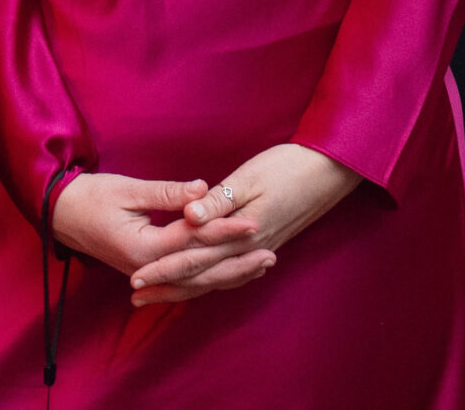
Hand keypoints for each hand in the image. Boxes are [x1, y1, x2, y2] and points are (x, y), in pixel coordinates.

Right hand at [51, 173, 264, 300]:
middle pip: (200, 269)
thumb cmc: (91, 197)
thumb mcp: (128, 189)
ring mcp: (147, 273)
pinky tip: (231, 274)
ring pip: (196, 280)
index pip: (192, 240)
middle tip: (270, 252)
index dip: (223, 229)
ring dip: (229, 274)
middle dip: (236, 260)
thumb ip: (167, 193)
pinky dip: (210, 278)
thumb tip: (203, 190)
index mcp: (143, 248)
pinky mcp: (148, 271)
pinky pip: (185, 280)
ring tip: (261, 266)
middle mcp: (147, 268)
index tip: (252, 221)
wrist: (60, 214)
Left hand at [133, 143, 359, 306]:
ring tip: (159, 296)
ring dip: (186, 289)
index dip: (162, 268)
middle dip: (167, 286)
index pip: (193, 257)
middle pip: (201, 275)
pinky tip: (205, 285)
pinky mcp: (266, 245)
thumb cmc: (287, 167)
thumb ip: (218, 201)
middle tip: (136, 297)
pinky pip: (234, 274)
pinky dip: (214, 283)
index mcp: (239, 233)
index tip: (136, 279)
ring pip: (216, 279)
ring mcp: (258, 251)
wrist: (329, 172)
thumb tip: (188, 218)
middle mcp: (248, 250)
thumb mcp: (249, 177)